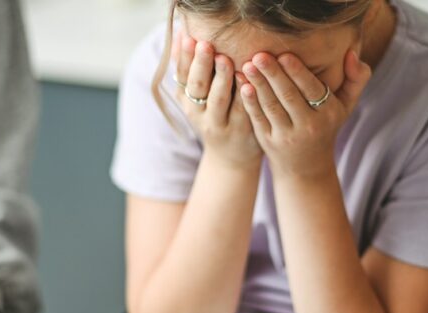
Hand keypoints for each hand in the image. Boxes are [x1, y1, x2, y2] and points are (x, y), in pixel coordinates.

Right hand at [173, 32, 262, 167]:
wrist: (231, 160)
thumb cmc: (215, 119)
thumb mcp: (195, 100)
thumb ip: (189, 71)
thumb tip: (179, 36)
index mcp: (188, 103)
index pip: (183, 78)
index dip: (184, 59)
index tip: (189, 39)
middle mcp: (200, 114)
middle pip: (198, 88)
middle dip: (201, 66)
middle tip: (205, 45)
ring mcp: (221, 123)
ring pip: (219, 100)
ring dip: (222, 79)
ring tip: (225, 59)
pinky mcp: (242, 130)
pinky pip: (243, 110)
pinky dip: (245, 95)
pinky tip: (248, 81)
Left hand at [239, 50, 371, 177]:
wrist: (307, 167)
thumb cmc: (326, 126)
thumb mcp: (346, 106)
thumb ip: (356, 79)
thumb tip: (351, 52)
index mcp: (328, 113)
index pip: (312, 89)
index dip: (297, 72)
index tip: (284, 54)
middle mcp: (309, 126)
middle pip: (289, 96)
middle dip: (273, 74)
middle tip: (260, 55)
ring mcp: (287, 136)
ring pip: (271, 106)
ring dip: (258, 84)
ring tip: (248, 65)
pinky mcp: (269, 141)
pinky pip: (258, 119)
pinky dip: (250, 102)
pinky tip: (243, 86)